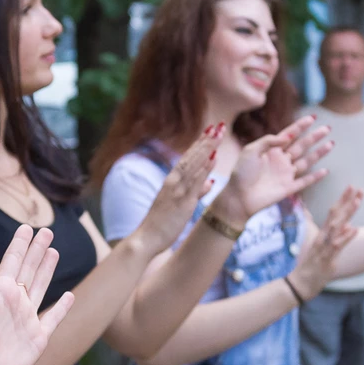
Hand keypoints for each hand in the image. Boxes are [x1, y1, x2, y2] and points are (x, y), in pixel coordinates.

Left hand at [0, 225, 74, 364]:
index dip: (20, 244)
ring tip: (54, 252)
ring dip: (48, 269)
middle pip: (29, 269)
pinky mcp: (39, 338)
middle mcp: (14, 302)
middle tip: (46, 231)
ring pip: (41, 286)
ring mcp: (27, 319)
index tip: (26, 227)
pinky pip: (54, 318)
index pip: (11, 261)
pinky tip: (69, 295)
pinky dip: (63, 307)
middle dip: (37, 250)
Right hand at [130, 125, 220, 254]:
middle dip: (205, 140)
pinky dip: (204, 168)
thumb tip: (209, 182)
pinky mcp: (182, 201)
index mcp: (171, 182)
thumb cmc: (160, 225)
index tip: (210, 132)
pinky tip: (213, 157)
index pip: (187, 159)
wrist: (145, 239)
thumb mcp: (178, 206)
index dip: (199, 144)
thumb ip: (196, 192)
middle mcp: (173, 182)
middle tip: (218, 125)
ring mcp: (177, 190)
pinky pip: (194, 181)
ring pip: (194, 164)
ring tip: (218, 133)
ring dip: (207, 147)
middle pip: (192, 157)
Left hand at [216, 116, 334, 224]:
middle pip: (301, 146)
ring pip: (306, 161)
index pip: (289, 135)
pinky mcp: (288, 188)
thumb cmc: (241, 173)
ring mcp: (285, 174)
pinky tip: (325, 170)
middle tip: (327, 128)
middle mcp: (280, 161)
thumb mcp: (250, 150)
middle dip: (314, 137)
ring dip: (319, 153)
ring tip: (331, 143)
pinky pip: (305, 181)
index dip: (300, 126)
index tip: (312, 117)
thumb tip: (286, 137)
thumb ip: (268, 140)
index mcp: (271, 150)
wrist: (238, 197)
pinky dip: (315, 177)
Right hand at [290, 188, 361, 296]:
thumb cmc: (313, 267)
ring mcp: (324, 247)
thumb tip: (348, 225)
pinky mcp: (327, 258)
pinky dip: (346, 237)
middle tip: (357, 187)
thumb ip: (336, 236)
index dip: (343, 199)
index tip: (352, 187)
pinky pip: (337, 246)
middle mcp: (323, 237)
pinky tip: (355, 228)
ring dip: (348, 214)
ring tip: (358, 202)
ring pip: (337, 227)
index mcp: (323, 234)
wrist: (300, 284)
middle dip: (347, 201)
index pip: (334, 212)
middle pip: (335, 215)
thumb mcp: (325, 248)